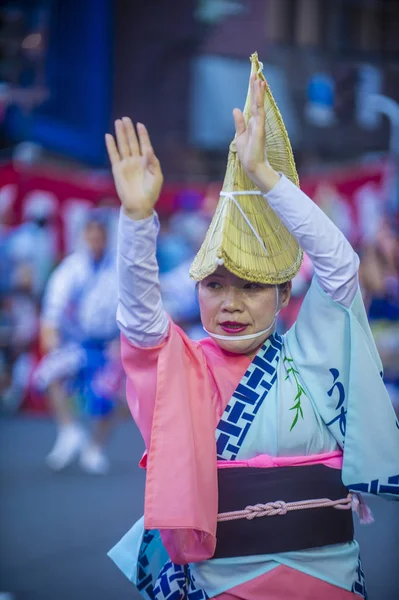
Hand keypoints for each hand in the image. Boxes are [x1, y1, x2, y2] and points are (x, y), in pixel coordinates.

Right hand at [105, 118, 162, 219]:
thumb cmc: (151, 192)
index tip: (140, 124)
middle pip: (132, 142)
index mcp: (147, 162)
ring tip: (118, 122)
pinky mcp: (118, 170)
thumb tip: (148, 149)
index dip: (142, 134)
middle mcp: (136, 160)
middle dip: (129, 130)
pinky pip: (113, 155)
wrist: (140, 205)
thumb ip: (153, 162)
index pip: (144, 144)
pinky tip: (108, 136)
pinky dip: (111, 146)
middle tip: (126, 118)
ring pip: (123, 145)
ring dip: (120, 134)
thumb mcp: (157, 177)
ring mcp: (126, 164)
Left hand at [233, 75, 278, 191]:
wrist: (253, 166)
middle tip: (256, 73)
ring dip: (259, 91)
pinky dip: (260, 100)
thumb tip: (236, 109)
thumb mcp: (240, 136)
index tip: (254, 79)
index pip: (253, 104)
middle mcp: (257, 121)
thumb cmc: (248, 153)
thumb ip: (239, 123)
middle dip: (256, 88)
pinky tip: (260, 92)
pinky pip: (259, 111)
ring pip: (259, 104)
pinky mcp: (259, 128)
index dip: (253, 92)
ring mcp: (259, 124)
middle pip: (256, 101)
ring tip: (259, 78)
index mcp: (253, 123)